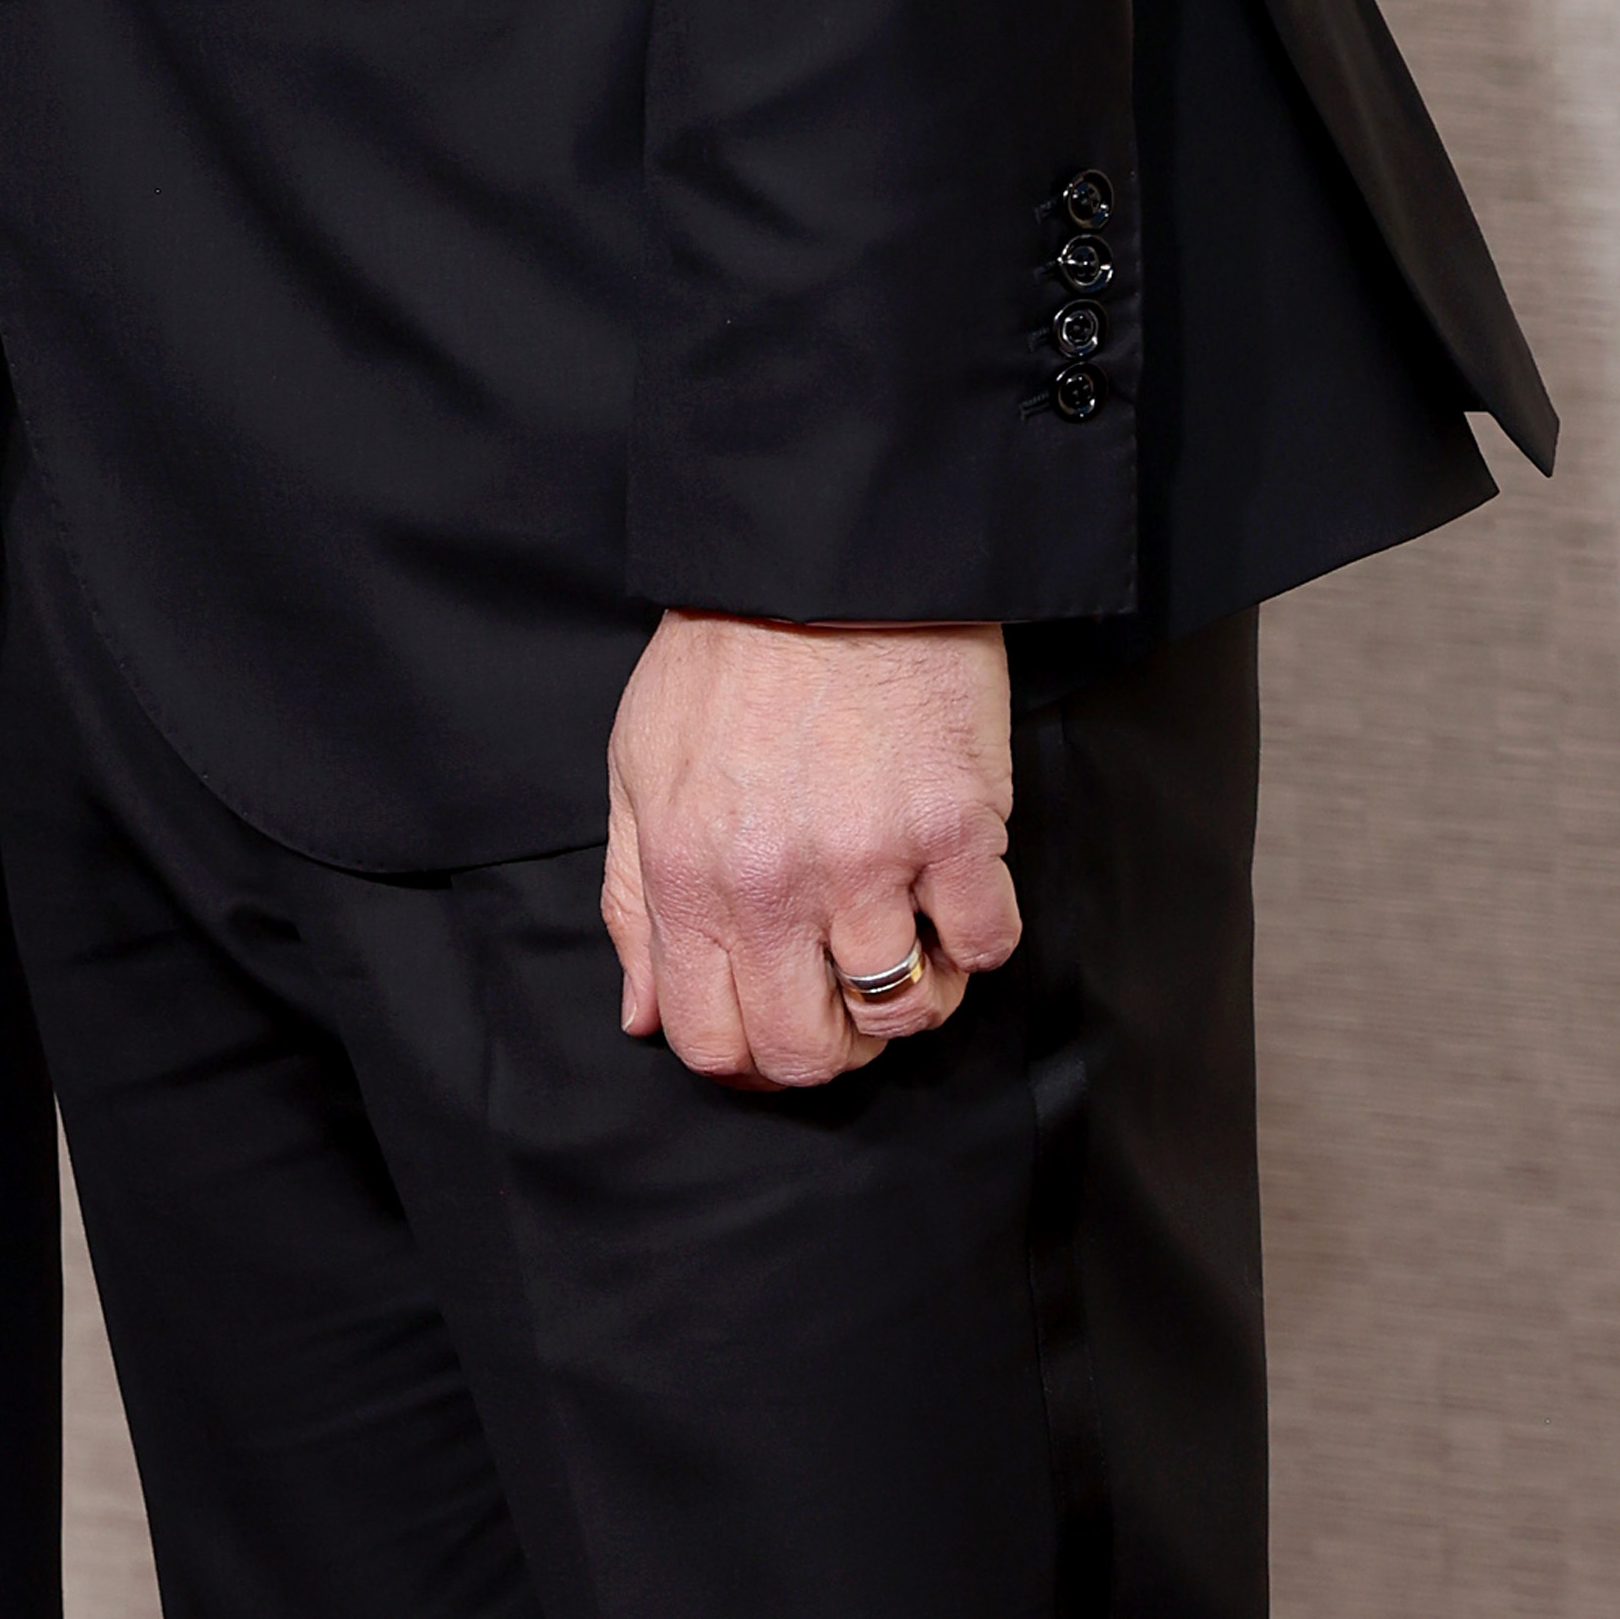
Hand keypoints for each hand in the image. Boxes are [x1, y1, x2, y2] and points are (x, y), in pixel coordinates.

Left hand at [602, 612, 1016, 1089]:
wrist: (824, 559)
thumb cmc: (725, 656)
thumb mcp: (640, 768)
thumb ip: (635, 900)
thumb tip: (644, 1015)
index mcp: (687, 872)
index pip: (710, 1039)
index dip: (743, 1059)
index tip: (772, 1031)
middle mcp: (773, 883)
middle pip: (806, 1051)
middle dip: (827, 1046)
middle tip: (842, 997)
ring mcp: (869, 860)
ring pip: (903, 1013)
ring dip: (910, 997)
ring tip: (903, 940)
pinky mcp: (955, 829)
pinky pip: (984, 947)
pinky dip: (975, 940)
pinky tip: (952, 893)